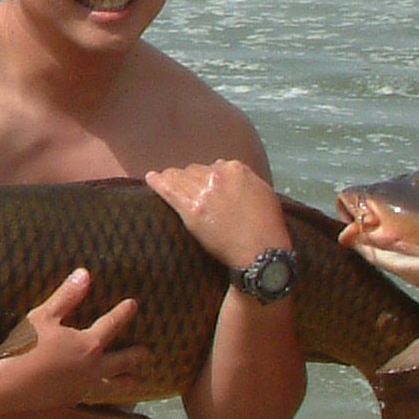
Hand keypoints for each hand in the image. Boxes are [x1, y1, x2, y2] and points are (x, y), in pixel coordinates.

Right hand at [2, 268, 152, 411]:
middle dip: (134, 355)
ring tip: (134, 382)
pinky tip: (99, 395)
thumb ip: (67, 296)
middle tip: (146, 352)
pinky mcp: (71, 400)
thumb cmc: (26, 346)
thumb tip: (85, 274)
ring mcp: (83, 387)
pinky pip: (94, 398)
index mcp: (88, 344)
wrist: (11, 386)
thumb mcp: (45, 315)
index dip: (122, 313)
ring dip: (124, 382)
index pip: (111, 325)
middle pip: (120, 361)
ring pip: (111, 385)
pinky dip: (103, 396)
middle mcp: (92, 368)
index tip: (133, 304)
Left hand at [145, 160, 290, 269]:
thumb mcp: (263, 194)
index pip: (214, 167)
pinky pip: (168, 189)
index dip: (207, 177)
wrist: (261, 251)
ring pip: (180, 177)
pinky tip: (150, 179)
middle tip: (187, 190)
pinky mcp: (191, 208)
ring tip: (162, 180)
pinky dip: (157, 183)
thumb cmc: (267, 228)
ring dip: (172, 179)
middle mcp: (218, 175)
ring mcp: (203, 190)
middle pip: (194, 171)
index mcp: (237, 169)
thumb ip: (245, 182)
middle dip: (190, 180)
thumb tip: (231, 176)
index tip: (203, 185)